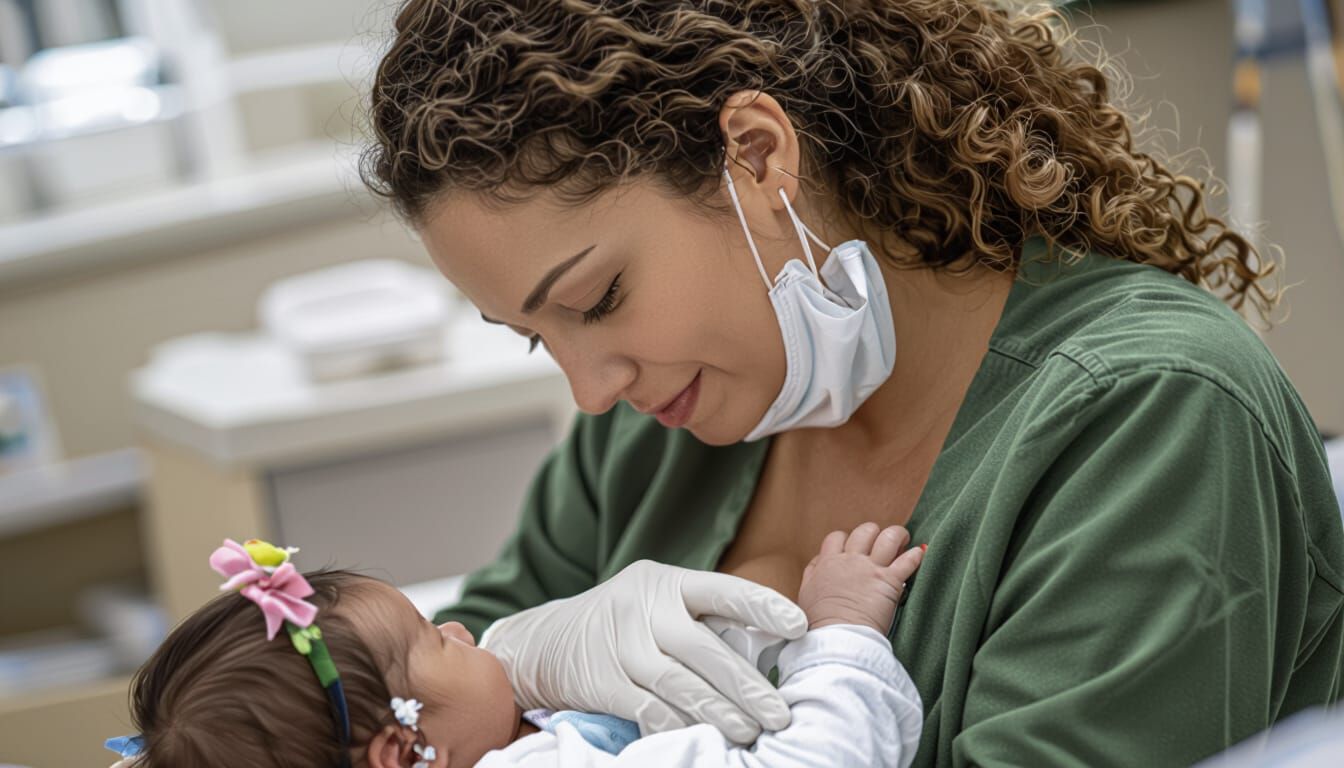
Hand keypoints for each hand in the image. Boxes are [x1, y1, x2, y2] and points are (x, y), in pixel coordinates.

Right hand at [479, 560, 807, 743]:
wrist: (545, 640)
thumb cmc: (623, 622)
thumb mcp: (657, 601)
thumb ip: (702, 617)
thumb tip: (768, 649)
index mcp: (667, 582)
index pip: (722, 590)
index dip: (762, 606)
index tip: (800, 627)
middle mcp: (643, 608)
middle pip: (704, 648)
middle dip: (747, 685)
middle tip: (779, 714)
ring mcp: (620, 644)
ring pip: (678, 683)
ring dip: (719, 713)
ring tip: (748, 733)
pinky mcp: (602, 680)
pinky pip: (647, 708)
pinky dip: (676, 726)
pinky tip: (701, 738)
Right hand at [798, 523, 923, 632]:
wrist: (838, 637)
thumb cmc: (821, 622)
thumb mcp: (807, 593)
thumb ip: (813, 573)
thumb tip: (818, 562)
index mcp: (828, 563)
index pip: (837, 537)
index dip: (847, 539)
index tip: (854, 547)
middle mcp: (850, 560)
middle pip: (864, 531)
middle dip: (874, 534)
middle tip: (880, 543)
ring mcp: (871, 569)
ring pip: (888, 537)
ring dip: (897, 535)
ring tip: (902, 539)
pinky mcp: (890, 581)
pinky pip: (908, 560)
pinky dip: (915, 555)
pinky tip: (918, 555)